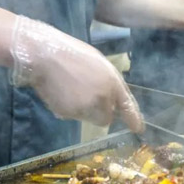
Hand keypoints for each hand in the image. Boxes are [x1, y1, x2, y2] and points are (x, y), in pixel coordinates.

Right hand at [10, 16, 143, 131]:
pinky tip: (60, 92)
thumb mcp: (100, 64)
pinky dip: (68, 108)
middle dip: (100, 113)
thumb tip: (113, 101)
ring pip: (87, 117)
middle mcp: (102, 98)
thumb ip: (110, 83)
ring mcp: (84, 107)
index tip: (138, 129)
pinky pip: (71, 116)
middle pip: (105, 118)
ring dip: (83, 109)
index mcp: (112, 82)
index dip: (133, 119)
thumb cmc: (73, 54)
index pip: (127, 105)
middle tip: (87, 97)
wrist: (45, 55)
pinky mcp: (67, 113)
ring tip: (71, 89)